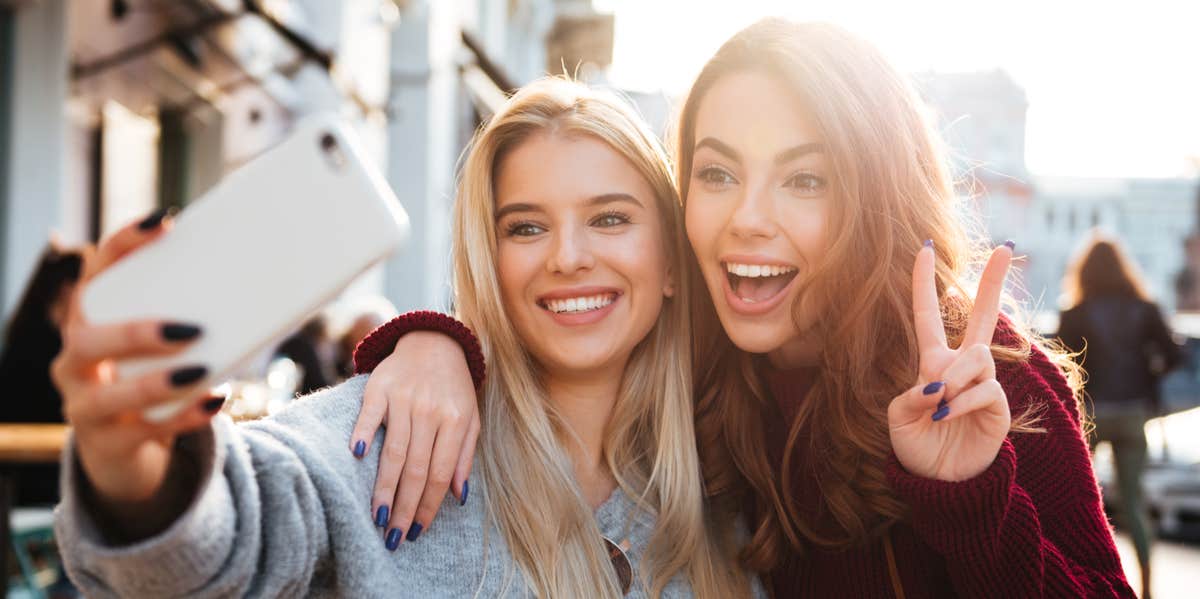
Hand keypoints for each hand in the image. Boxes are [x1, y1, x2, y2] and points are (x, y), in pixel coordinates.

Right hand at [51, 212, 223, 509]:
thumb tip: (279, 279)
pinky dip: (181, 417)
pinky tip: (214, 401)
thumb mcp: (165, 342)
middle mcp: (74, 359)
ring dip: (155, 382)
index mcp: (92, 319)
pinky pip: (140, 432)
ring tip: (200, 369)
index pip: (97, 270)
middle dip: (135, 332)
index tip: (165, 221)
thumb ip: (197, 313)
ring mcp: (84, 404)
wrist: (122, 445)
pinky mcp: (106, 443)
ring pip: (105, 395)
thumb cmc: (154, 374)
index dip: (124, 244)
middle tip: (190, 328)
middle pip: (85, 338)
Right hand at [349, 331, 478, 543]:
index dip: (428, 506)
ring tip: (377, 517)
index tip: (417, 531)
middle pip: (416, 468)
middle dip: (404, 507)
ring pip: (393, 451)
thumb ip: (464, 456)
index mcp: (456, 421)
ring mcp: (403, 398)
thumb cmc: (454, 388)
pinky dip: (363, 434)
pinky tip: (357, 457)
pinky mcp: (379, 387)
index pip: (440, 473)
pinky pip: (369, 415)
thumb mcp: (471, 418)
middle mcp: (430, 411)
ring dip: (384, 487)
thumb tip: (459, 496)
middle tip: (394, 538)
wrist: (434, 341)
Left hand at [887, 241, 1013, 481]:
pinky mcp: (999, 405)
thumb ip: (912, 396)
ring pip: (977, 356)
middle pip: (983, 316)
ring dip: (955, 376)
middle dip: (994, 282)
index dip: (925, 283)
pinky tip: (948, 415)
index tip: (925, 247)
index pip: (929, 315)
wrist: (941, 481)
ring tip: (940, 403)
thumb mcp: (898, 419)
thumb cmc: (917, 447)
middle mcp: (962, 367)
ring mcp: (984, 383)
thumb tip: (940, 384)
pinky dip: (962, 400)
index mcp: (933, 362)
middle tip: (1007, 248)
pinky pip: (985, 388)